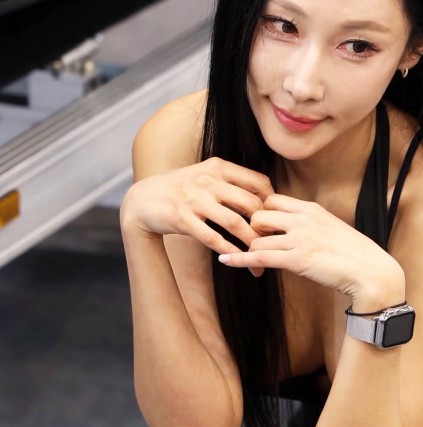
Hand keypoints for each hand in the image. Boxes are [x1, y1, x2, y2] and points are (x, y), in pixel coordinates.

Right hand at [119, 158, 274, 260]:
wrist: (142, 200)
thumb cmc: (180, 188)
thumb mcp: (205, 175)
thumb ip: (230, 181)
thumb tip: (264, 195)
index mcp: (218, 167)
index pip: (258, 182)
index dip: (272, 202)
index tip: (275, 219)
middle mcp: (208, 181)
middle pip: (250, 204)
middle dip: (266, 227)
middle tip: (273, 243)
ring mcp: (194, 199)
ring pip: (234, 223)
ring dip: (250, 244)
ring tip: (259, 258)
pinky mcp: (182, 219)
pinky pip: (212, 237)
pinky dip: (228, 250)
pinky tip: (237, 259)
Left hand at [217, 191, 403, 299]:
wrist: (371, 272)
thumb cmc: (353, 255)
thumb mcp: (331, 229)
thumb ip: (309, 225)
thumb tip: (292, 229)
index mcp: (310, 209)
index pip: (272, 199)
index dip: (260, 212)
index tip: (256, 226)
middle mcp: (302, 219)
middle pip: (258, 214)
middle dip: (250, 229)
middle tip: (251, 244)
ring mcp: (299, 238)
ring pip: (256, 238)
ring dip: (248, 250)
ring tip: (243, 258)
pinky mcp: (297, 260)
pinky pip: (259, 257)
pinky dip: (239, 259)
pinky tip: (226, 260)